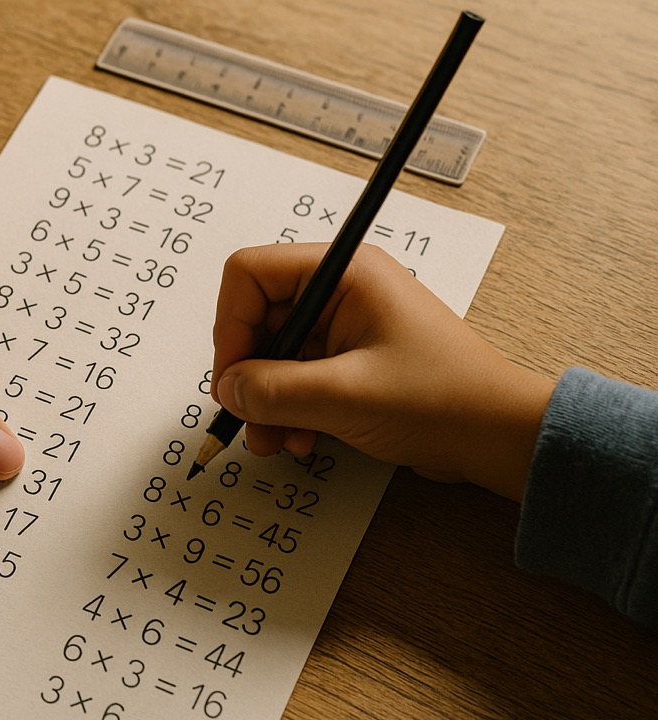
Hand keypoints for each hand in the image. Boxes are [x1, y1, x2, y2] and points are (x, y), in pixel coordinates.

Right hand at [211, 242, 554, 499]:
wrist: (496, 437)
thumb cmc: (442, 400)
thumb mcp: (344, 396)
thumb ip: (274, 390)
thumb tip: (228, 389)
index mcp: (345, 273)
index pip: (251, 274)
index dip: (231, 325)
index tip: (232, 376)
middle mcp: (341, 291)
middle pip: (258, 318)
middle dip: (248, 373)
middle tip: (248, 417)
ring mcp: (345, 326)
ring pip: (273, 353)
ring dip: (266, 400)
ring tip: (274, 441)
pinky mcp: (350, 360)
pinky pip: (296, 376)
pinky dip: (289, 408)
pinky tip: (300, 438)